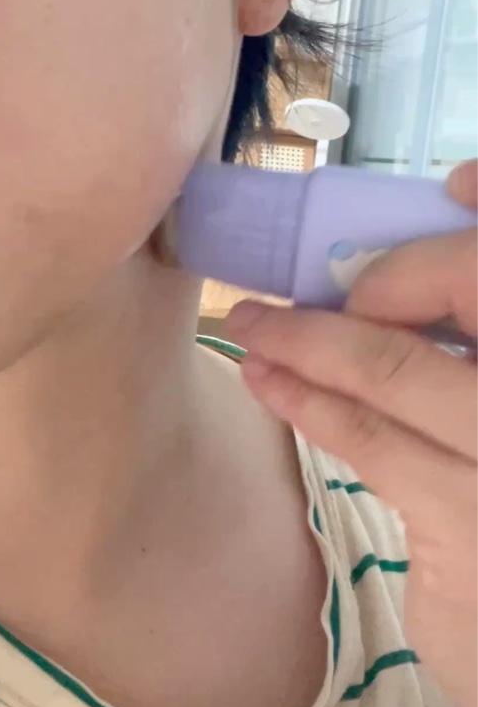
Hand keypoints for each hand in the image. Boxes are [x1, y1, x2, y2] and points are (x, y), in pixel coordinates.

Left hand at [227, 160, 476, 706]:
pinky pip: (373, 437)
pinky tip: (269, 381)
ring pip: (401, 366)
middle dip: (382, 274)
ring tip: (250, 322)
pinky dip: (311, 401)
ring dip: (311, 337)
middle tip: (311, 277)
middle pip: (471, 284)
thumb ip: (466, 344)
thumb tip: (426, 251)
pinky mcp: (471, 519)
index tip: (454, 187)